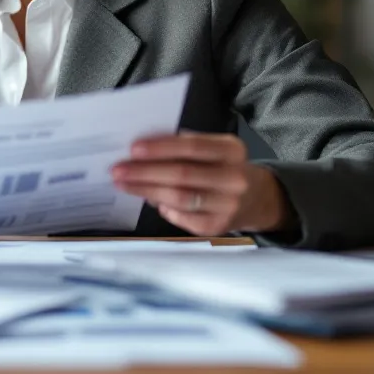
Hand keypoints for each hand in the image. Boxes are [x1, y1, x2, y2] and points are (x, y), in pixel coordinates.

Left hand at [109, 132, 291, 236]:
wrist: (256, 199)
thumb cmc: (222, 167)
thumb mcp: (215, 149)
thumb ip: (184, 146)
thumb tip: (141, 151)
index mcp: (232, 150)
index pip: (192, 147)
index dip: (161, 148)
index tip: (133, 149)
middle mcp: (234, 178)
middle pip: (183, 174)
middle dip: (145, 172)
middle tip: (118, 170)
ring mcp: (228, 205)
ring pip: (180, 197)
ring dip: (146, 190)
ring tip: (123, 184)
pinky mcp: (218, 226)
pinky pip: (182, 217)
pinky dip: (162, 207)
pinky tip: (149, 199)